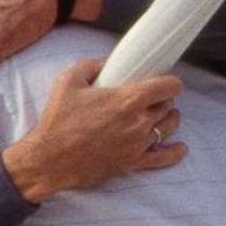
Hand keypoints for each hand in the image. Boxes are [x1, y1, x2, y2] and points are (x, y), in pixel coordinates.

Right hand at [0, 58, 186, 203]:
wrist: (47, 160)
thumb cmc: (57, 121)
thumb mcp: (67, 82)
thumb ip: (90, 65)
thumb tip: (106, 62)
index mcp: (128, 99)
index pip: (169, 86)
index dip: (168, 81)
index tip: (161, 82)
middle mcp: (139, 121)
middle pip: (168, 105)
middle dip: (161, 100)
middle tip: (149, 99)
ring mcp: (138, 144)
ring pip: (169, 127)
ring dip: (167, 119)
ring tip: (159, 117)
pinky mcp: (132, 162)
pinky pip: (164, 158)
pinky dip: (175, 152)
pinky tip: (178, 147)